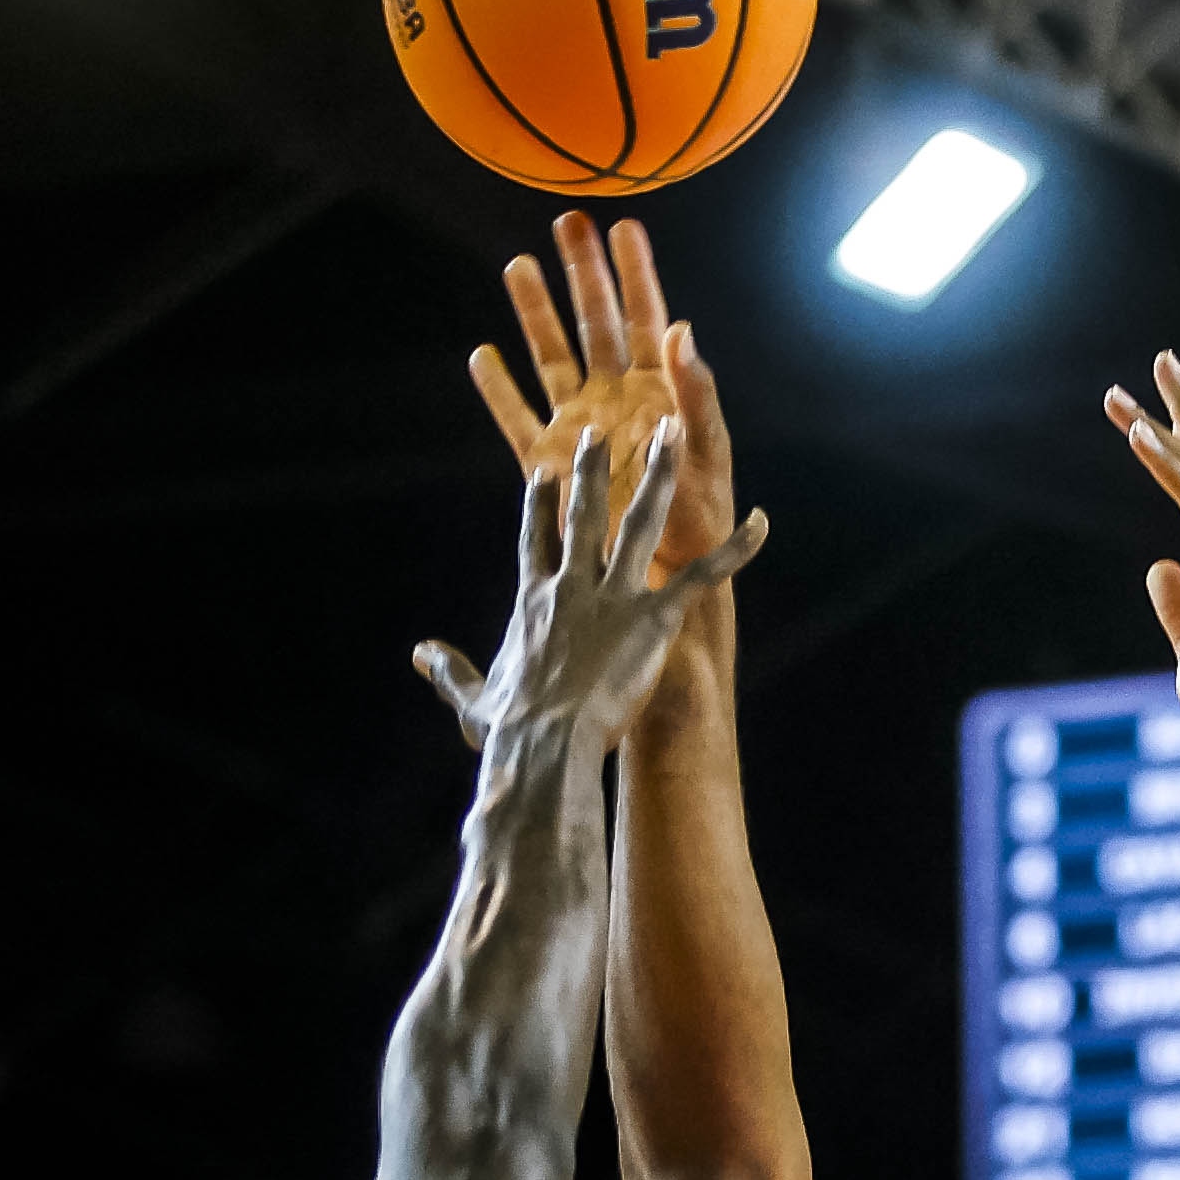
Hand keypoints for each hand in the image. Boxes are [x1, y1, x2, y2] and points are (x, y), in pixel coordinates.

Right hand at [409, 412, 767, 755]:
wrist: (543, 747)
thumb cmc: (509, 732)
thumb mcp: (472, 698)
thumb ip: (448, 670)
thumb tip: (419, 654)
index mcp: (533, 601)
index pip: (536, 539)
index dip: (540, 503)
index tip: (543, 471)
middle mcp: (572, 586)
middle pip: (583, 514)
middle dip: (594, 470)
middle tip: (601, 432)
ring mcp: (613, 597)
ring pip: (640, 523)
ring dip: (659, 475)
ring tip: (672, 433)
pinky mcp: (652, 619)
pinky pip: (701, 577)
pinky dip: (735, 551)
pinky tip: (761, 523)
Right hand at [462, 214, 737, 590]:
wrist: (666, 574)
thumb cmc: (699, 518)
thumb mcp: (706, 455)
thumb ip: (696, 395)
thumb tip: (681, 329)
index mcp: (658, 392)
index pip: (646, 320)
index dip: (636, 275)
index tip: (624, 228)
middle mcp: (615, 399)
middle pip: (594, 323)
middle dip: (582, 273)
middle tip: (567, 222)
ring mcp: (580, 426)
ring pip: (551, 357)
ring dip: (534, 313)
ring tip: (517, 265)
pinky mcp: (550, 462)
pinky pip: (518, 419)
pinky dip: (499, 391)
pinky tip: (482, 357)